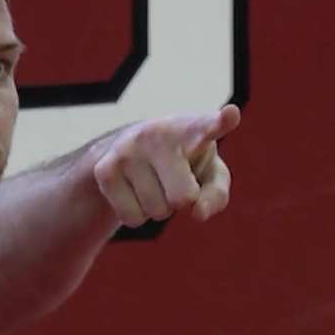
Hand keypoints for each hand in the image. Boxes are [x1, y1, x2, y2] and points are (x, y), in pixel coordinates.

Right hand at [92, 104, 240, 225]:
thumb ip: (215, 194)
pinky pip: (132, 219)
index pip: (208, 126)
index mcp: (192, 128)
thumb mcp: (208, 175)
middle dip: (181, 200)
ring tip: (152, 181)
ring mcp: (128, 149)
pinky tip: (133, 190)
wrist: (127, 149)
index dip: (220, 122)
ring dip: (158, 207)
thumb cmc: (182, 162)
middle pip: (183, 198)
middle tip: (173, 180)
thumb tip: (196, 213)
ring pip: (156, 211)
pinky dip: (138, 215)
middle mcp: (158, 132)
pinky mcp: (105, 170)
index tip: (230, 116)